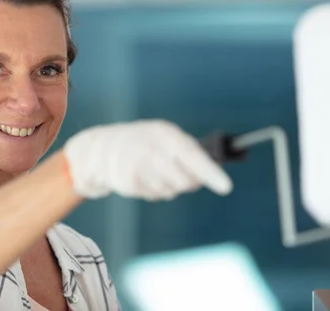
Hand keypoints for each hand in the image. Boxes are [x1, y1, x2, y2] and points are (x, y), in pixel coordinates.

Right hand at [63, 119, 232, 199]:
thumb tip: (212, 173)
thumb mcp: (166, 137)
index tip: (226, 187)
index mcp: (165, 134)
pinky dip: (156, 190)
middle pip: (184, 181)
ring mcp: (138, 167)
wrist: (103, 149)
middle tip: (185, 177)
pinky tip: (146, 178)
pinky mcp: (129, 183)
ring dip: (170, 186)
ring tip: (158, 172)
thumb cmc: (145, 142)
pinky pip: (155, 195)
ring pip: (171, 191)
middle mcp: (152, 150)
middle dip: (190, 183)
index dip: (211, 173)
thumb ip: (188, 151)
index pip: (193, 156)